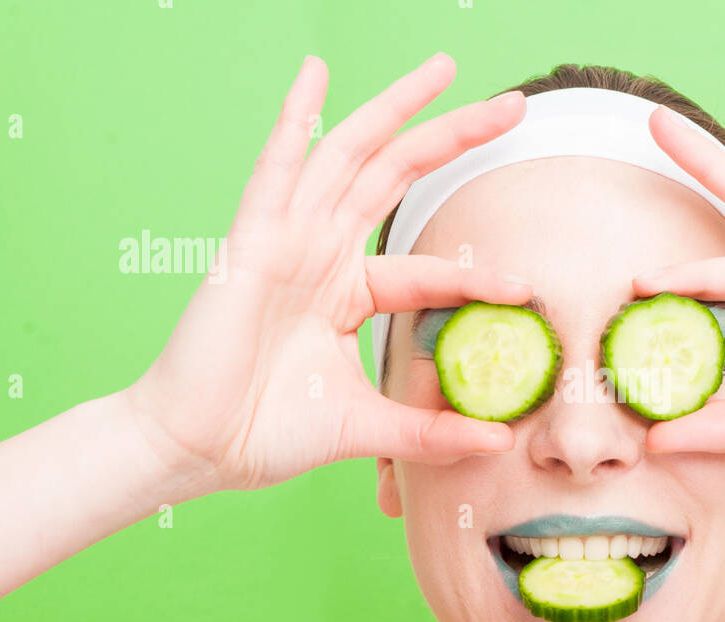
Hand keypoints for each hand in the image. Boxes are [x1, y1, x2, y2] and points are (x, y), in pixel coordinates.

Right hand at [125, 53, 532, 492]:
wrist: (197, 450)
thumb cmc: (267, 431)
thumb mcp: (369, 427)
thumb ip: (431, 431)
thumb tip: (498, 443)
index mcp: (347, 293)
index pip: (427, 269)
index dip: (476, 273)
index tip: (526, 285)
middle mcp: (322, 255)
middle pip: (397, 178)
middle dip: (453, 137)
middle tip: (512, 105)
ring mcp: (288, 242)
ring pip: (350, 156)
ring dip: (396, 108)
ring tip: (442, 69)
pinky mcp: (252, 244)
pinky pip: (276, 169)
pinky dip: (295, 120)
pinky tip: (315, 74)